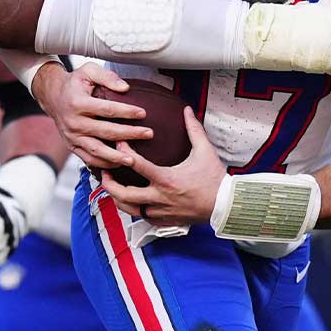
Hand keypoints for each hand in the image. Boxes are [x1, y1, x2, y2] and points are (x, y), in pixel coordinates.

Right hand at [30, 62, 151, 170]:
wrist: (52, 97)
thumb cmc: (74, 83)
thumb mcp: (88, 71)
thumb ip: (107, 76)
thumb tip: (126, 88)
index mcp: (78, 103)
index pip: (106, 109)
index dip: (126, 111)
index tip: (143, 113)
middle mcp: (74, 122)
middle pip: (105, 131)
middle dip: (129, 134)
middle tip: (148, 134)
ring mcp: (72, 137)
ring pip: (96, 150)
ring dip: (116, 156)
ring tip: (134, 159)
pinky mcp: (72, 146)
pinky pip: (88, 159)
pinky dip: (104, 164)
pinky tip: (119, 164)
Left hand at [99, 107, 225, 225]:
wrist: (226, 205)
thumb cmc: (215, 179)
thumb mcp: (205, 151)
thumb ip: (194, 129)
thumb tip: (187, 110)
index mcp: (167, 179)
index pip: (137, 165)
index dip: (124, 152)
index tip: (119, 143)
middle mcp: (160, 197)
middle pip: (124, 194)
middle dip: (109, 184)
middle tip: (104, 173)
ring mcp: (161, 212)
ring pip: (130, 210)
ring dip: (117, 199)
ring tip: (112, 188)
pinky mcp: (165, 221)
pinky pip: (142, 218)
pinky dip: (132, 209)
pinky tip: (129, 201)